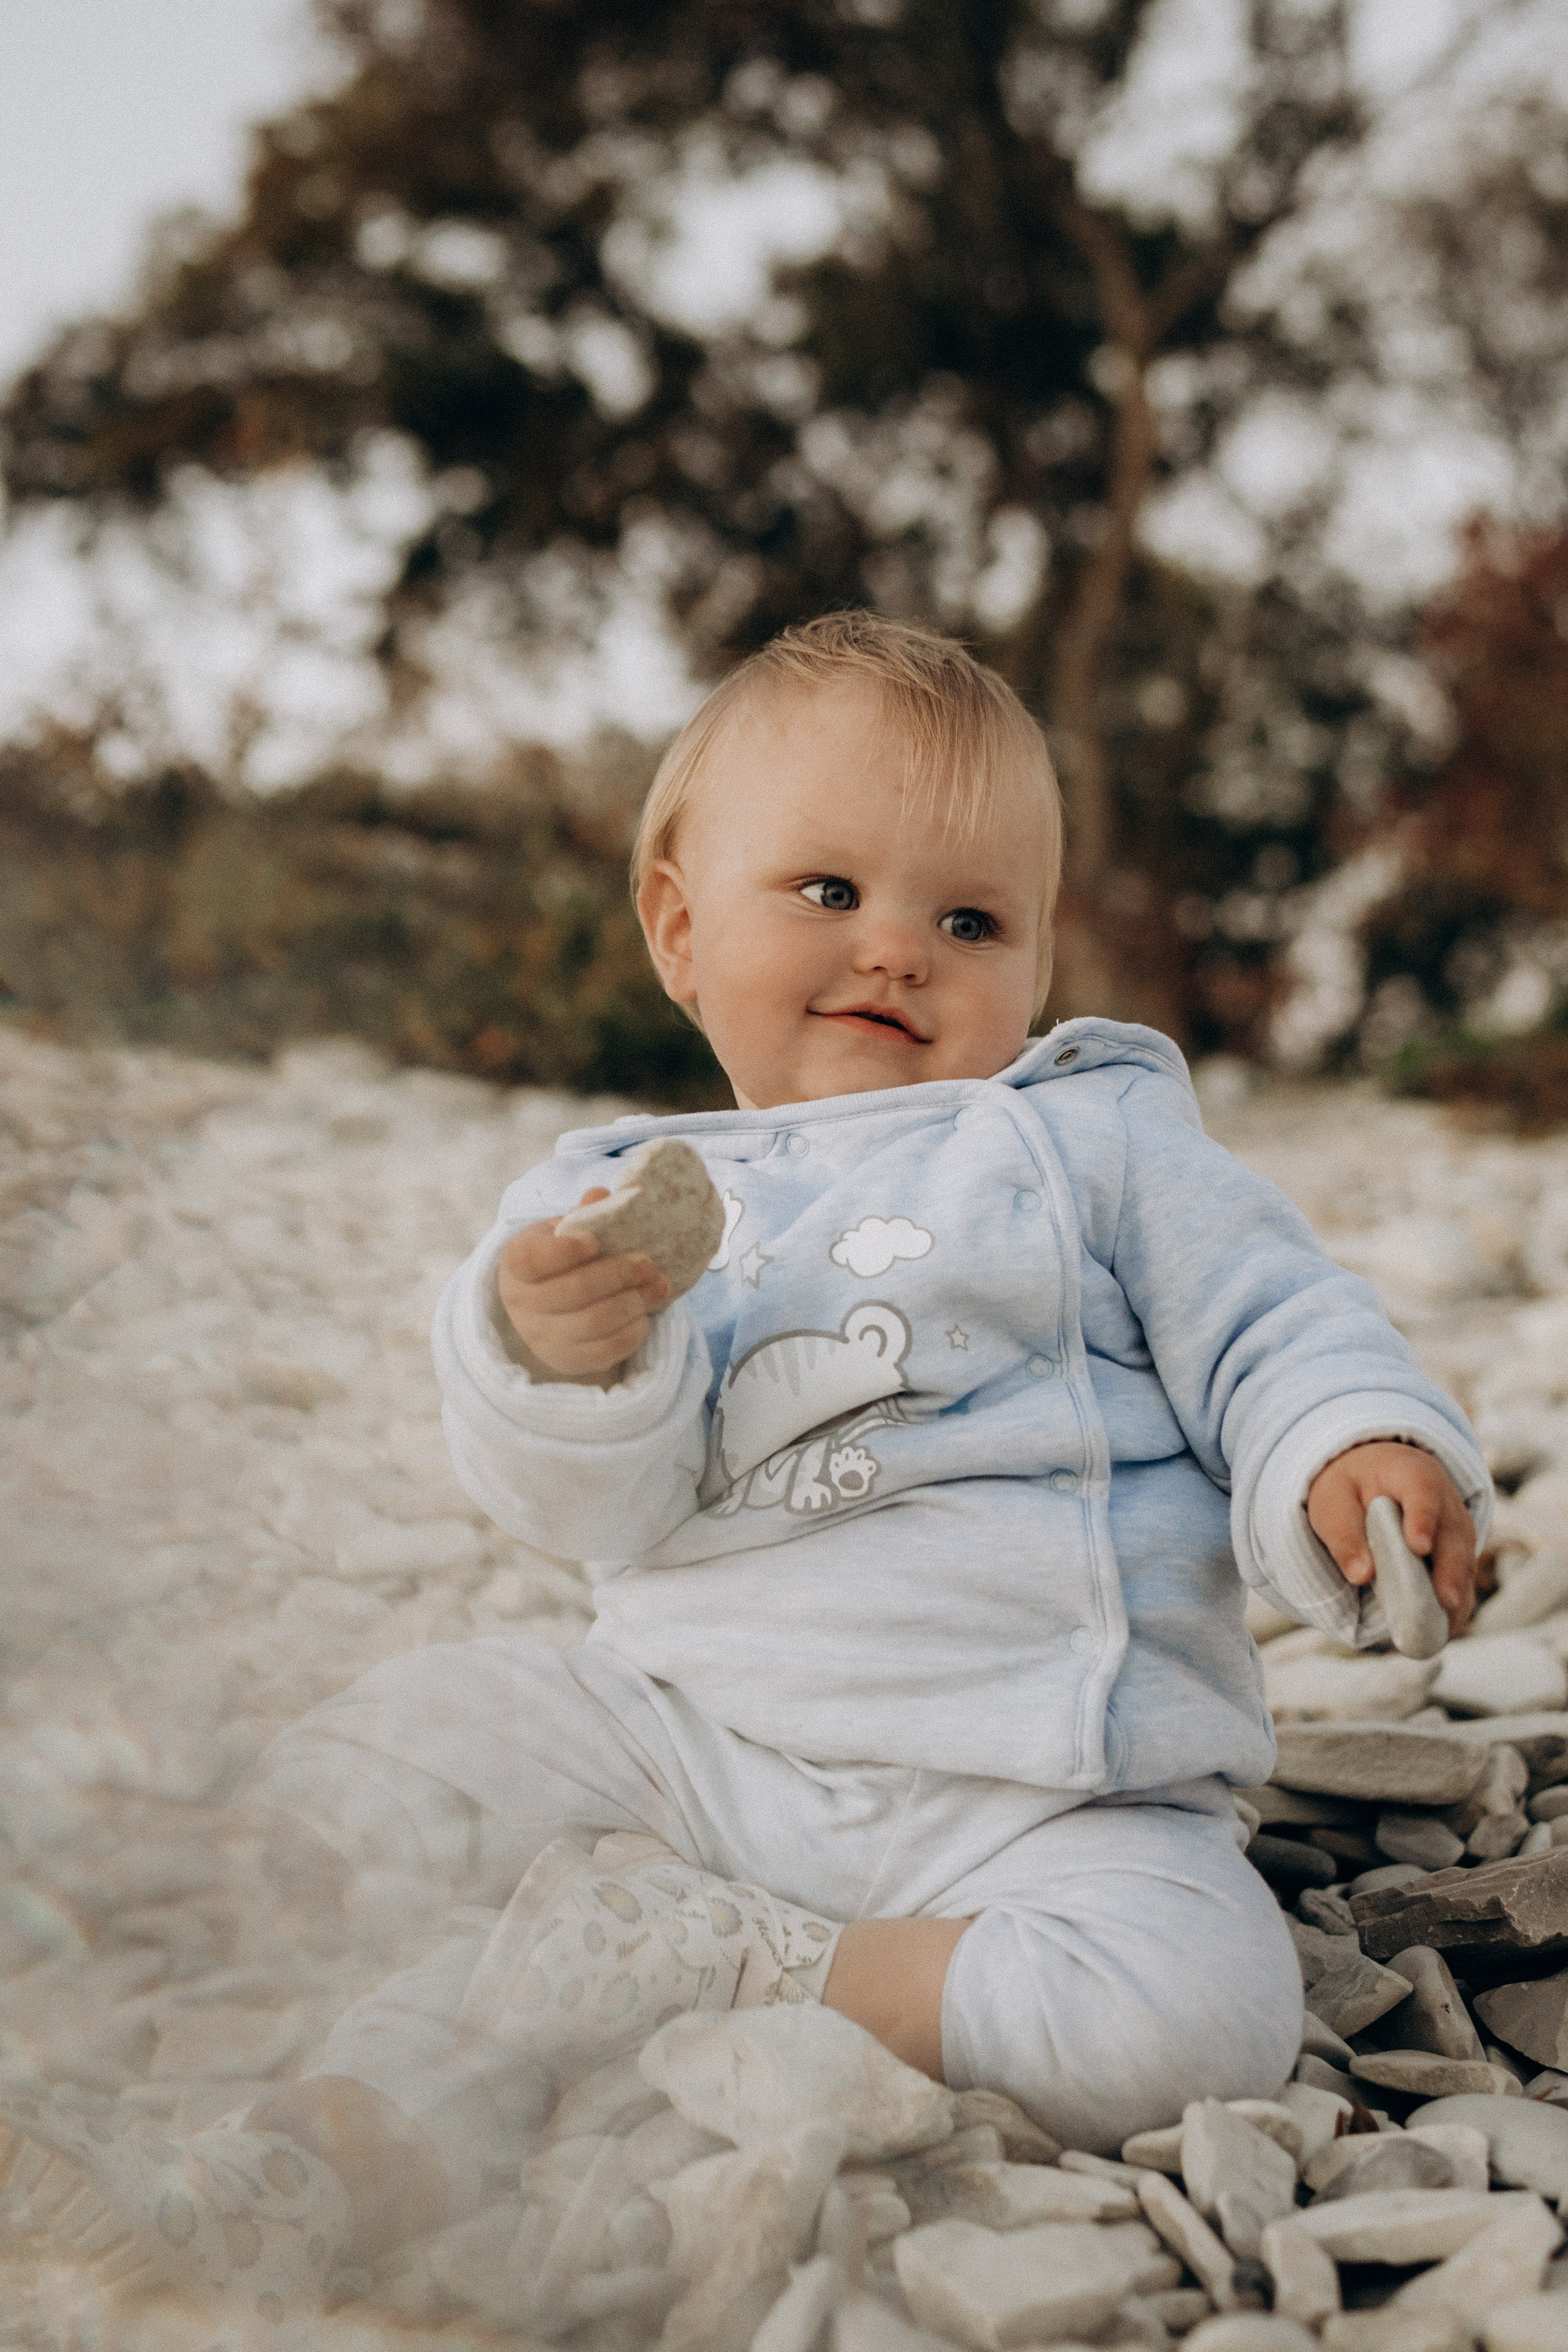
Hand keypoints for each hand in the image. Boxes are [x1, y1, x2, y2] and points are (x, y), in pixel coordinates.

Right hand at [497, 1190, 669, 1379]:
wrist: (544, 1308)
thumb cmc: (558, 1260)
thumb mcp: (561, 1232)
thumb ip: (581, 1215)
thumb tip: (600, 1195)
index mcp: (517, 1263)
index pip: (532, 1260)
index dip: (564, 1251)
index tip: (593, 1241)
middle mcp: (524, 1305)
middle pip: (574, 1291)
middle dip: (617, 1275)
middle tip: (647, 1262)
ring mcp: (545, 1337)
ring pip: (595, 1321)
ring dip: (633, 1301)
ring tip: (657, 1285)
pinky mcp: (570, 1360)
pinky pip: (606, 1350)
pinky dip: (632, 1330)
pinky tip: (645, 1312)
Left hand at [1306, 1441, 1476, 1636]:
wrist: (1373, 1475)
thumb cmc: (1350, 1486)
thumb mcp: (1333, 1501)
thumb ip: (1343, 1534)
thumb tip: (1361, 1575)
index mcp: (1411, 1474)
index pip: (1422, 1492)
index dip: (1423, 1518)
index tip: (1418, 1546)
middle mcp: (1444, 1499)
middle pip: (1453, 1534)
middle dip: (1450, 1569)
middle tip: (1444, 1601)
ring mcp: (1456, 1527)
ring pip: (1464, 1560)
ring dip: (1457, 1593)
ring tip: (1445, 1627)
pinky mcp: (1457, 1552)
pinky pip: (1462, 1578)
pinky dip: (1456, 1603)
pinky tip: (1444, 1630)